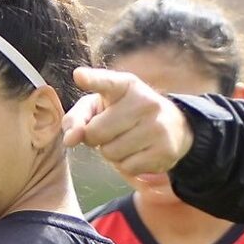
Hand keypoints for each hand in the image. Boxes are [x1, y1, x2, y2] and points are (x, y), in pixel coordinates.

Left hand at [63, 66, 194, 175]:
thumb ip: (77, 118)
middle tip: (111, 132)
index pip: (106, 82)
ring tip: (126, 141)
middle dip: (96, 138)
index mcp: (125, 85)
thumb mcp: (100, 107)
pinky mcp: (165, 149)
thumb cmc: (125, 114)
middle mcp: (144, 101)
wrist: (174, 127)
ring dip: (112, 153)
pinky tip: (138, 152)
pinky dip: (127, 165)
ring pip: (111, 153)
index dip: (92, 80)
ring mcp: (157, 126)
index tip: (79, 76)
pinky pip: (127, 167)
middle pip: (96, 132)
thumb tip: (69, 139)